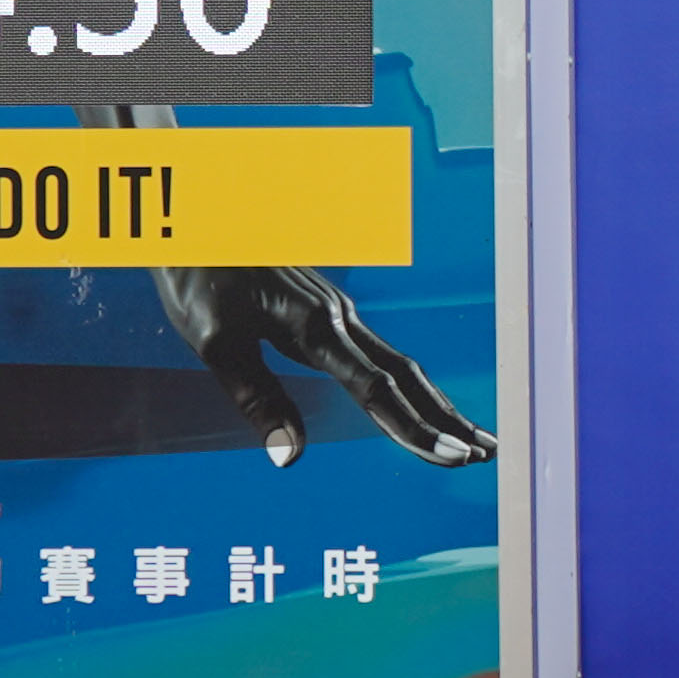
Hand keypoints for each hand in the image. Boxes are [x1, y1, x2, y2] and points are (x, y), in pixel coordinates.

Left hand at [155, 263, 493, 469]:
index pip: (377, 389)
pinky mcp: (328, 312)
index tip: (448, 457)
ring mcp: (337, 312)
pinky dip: (410, 386)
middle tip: (485, 455)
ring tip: (472, 438)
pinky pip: (382, 354)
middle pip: (407, 375)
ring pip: (401, 363)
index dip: (413, 428)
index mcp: (316, 326)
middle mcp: (339, 317)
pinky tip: (420, 402)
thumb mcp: (215, 344)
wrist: (193, 220)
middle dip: (446, 419)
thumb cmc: (198, 279)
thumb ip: (257, 399)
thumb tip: (289, 456)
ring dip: (437, 403)